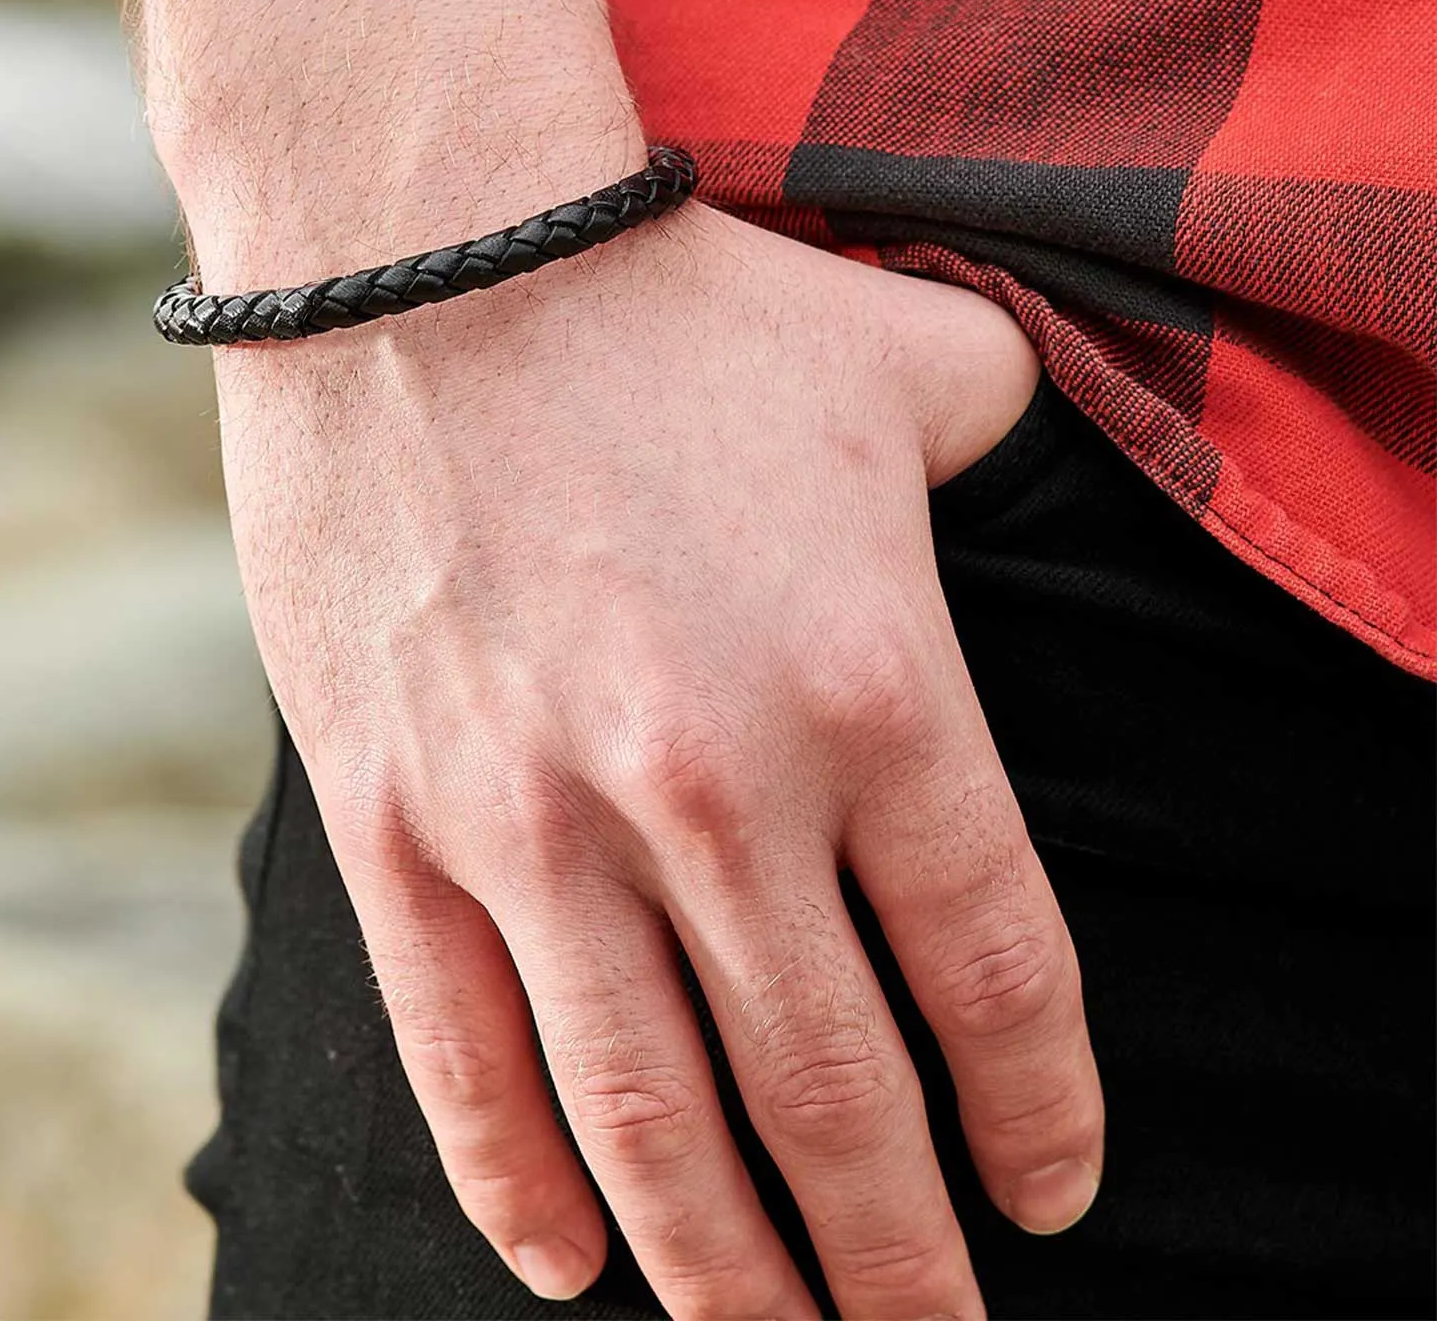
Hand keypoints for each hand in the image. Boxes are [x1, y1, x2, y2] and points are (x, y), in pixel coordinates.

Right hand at [211, 195, 1102, 1317]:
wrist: (423, 252)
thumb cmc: (672, 302)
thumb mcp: (906, 359)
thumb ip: (1018, 443)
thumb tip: (1077, 472)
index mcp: (876, 694)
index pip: (997, 979)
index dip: (1037, 1120)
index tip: (1048, 1199)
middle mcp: (716, 794)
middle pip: (837, 1100)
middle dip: (899, 1259)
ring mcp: (537, 824)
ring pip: (652, 1123)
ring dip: (731, 1274)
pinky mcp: (394, 820)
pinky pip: (464, 1055)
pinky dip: (522, 1185)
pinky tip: (572, 1265)